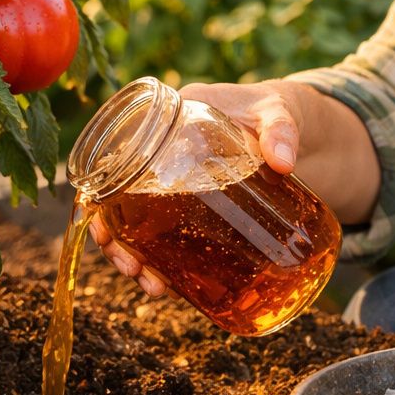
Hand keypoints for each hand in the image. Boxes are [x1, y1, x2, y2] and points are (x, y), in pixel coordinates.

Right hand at [90, 80, 307, 296]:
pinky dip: (163, 262)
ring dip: (136, 257)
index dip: (98, 189)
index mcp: (172, 119)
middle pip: (119, 198)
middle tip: (131, 267)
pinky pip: (169, 236)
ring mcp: (179, 184)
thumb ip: (281, 130)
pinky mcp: (198, 207)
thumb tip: (283, 162)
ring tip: (153, 286)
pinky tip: (169, 285)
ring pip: (138, 224)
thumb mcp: (278, 111)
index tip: (101, 220)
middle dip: (115, 238)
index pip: (116, 151)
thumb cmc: (275, 108)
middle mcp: (165, 154)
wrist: (296, 125)